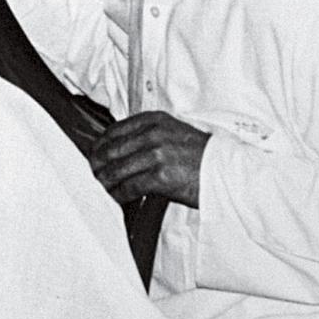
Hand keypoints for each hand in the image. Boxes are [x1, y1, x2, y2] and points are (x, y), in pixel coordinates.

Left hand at [88, 111, 209, 206]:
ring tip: (100, 188)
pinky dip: (118, 194)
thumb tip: (116, 147)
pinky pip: (129, 187)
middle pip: (111, 149)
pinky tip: (116, 198)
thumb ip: (147, 135)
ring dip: (105, 181)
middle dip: (97, 164)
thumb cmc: (199, 156)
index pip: (114, 130)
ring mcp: (157, 155)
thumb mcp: (173, 133)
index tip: (94, 155)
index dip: (99, 145)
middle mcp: (153, 134)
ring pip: (117, 169)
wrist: (226, 173)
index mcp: (155, 120)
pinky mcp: (161, 177)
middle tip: (92, 174)